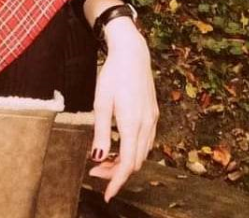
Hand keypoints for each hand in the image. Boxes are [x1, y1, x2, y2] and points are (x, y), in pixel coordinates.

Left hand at [87, 23, 157, 203]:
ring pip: (142, 153)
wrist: (133, 53)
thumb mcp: (101, 102)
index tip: (106, 195)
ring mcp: (152, 119)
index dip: (117, 182)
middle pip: (135, 162)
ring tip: (105, 159)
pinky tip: (121, 146)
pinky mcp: (153, 113)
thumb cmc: (113, 74)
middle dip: (116, 172)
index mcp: (132, 123)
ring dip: (125, 161)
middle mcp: (146, 124)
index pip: (128, 164)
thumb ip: (101, 132)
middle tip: (95, 170)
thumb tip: (98, 158)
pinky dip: (134, 150)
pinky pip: (146, 141)